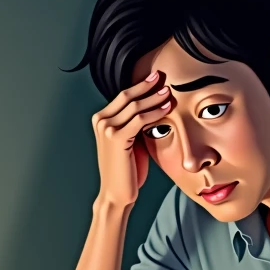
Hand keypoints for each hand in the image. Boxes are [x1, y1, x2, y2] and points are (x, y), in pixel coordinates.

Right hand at [92, 72, 170, 207]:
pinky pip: (140, 120)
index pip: (123, 96)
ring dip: (154, 98)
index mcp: (101, 119)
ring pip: (135, 106)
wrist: (117, 192)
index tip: (156, 78)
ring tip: (169, 92)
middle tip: (163, 77)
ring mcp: (106, 129)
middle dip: (147, 85)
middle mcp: (101, 121)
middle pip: (128, 96)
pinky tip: (167, 108)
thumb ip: (135, 123)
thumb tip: (154, 105)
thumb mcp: (130, 139)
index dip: (140, 85)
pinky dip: (155, 112)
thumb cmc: (126, 169)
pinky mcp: (116, 138)